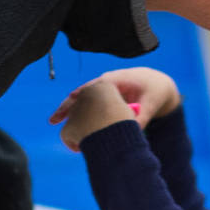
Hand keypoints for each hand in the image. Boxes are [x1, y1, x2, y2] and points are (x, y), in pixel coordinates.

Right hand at [49, 68, 179, 146]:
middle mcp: (104, 83)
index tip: (71, 100)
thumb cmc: (153, 91)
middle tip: (54, 118)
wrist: (155, 85)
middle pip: (82, 92)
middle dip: (68, 104)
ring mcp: (101, 91)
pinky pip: (86, 105)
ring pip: (81, 99)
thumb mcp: (152, 103)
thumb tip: (134, 130)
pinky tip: (68, 126)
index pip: (95, 85)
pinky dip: (77, 113)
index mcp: (116, 79)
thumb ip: (143, 116)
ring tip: (54, 121)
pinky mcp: (101, 99)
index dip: (82, 93)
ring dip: (68, 109)